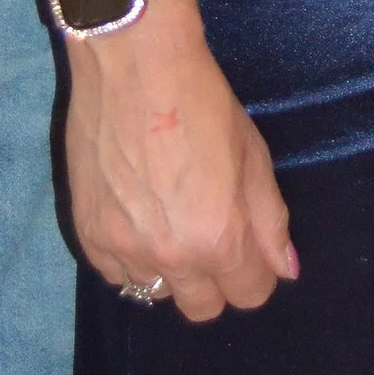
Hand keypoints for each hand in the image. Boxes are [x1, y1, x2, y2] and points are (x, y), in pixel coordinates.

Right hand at [64, 0, 297, 323]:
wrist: (134, 66)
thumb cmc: (203, 104)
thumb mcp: (254, 158)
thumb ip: (271, 223)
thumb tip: (285, 271)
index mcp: (219, 239)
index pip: (249, 295)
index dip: (256, 272)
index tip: (250, 248)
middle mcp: (170, 257)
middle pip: (202, 308)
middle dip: (216, 280)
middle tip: (212, 237)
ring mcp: (123, 250)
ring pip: (156, 294)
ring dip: (170, 271)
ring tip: (170, 223)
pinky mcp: (88, 235)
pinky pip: (116, 274)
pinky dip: (131, 258)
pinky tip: (138, 218)